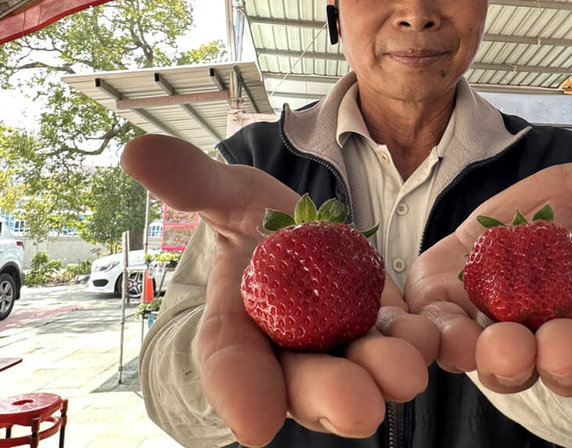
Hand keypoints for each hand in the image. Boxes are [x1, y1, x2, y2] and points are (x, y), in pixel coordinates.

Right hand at [121, 135, 437, 446]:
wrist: (303, 229)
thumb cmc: (253, 218)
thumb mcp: (225, 194)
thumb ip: (191, 183)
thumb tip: (136, 151)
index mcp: (237, 327)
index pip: (231, 365)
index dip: (240, 392)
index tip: (255, 423)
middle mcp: (287, 349)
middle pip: (303, 382)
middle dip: (329, 396)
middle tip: (359, 408)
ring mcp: (338, 344)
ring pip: (359, 370)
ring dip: (385, 374)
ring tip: (409, 370)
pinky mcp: (380, 325)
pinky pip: (398, 339)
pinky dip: (416, 341)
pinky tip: (435, 335)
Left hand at [405, 133, 571, 396]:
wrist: (470, 232)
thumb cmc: (530, 220)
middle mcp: (551, 334)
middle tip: (570, 347)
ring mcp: (498, 338)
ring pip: (510, 366)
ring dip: (512, 360)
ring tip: (508, 346)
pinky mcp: (448, 329)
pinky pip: (448, 346)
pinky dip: (448, 344)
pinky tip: (448, 335)